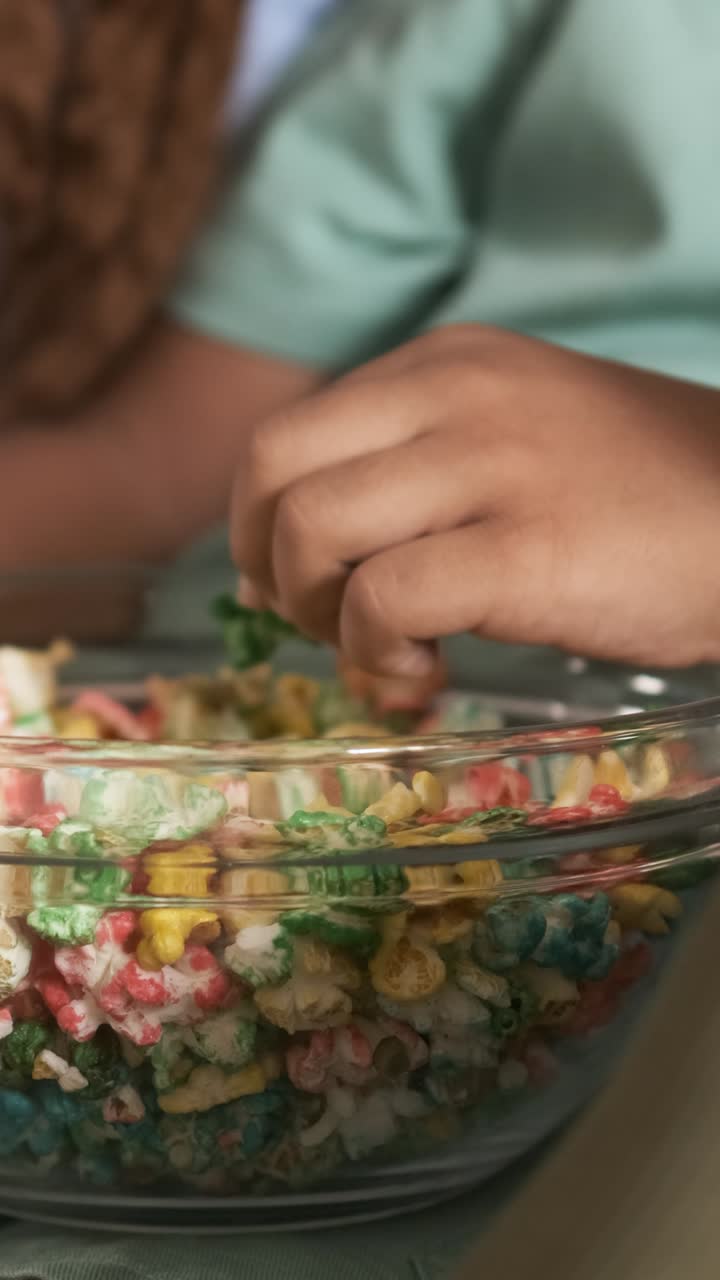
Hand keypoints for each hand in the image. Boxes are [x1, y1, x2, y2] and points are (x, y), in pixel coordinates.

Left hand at [231, 326, 719, 674]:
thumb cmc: (640, 498)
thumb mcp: (513, 443)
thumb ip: (405, 480)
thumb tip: (277, 565)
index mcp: (447, 364)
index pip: (289, 433)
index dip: (263, 524)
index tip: (296, 584)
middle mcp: (456, 395)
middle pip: (273, 469)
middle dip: (269, 563)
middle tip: (322, 620)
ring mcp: (491, 466)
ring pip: (313, 531)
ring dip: (320, 616)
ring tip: (386, 653)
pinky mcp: (525, 549)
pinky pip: (383, 601)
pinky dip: (377, 654)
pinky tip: (425, 673)